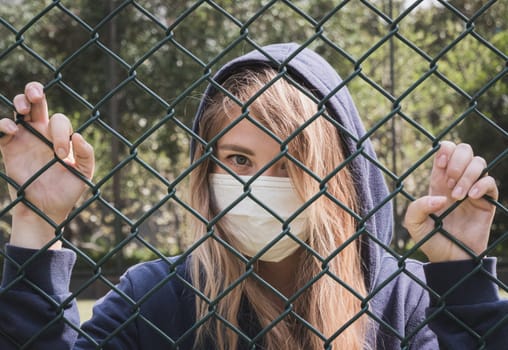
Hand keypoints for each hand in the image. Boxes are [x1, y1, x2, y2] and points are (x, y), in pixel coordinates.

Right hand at [0, 82, 94, 248]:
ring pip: (18, 110)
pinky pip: (2, 130)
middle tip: (36, 95)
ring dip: (19, 101)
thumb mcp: (84, 174)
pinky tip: (11, 129)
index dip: (61, 132)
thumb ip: (86, 155)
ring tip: (24, 108)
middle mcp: (41, 133)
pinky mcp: (9, 149)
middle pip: (36, 102)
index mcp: (60, 136)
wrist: (46, 210)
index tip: (60, 155)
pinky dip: (3, 125)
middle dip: (34, 90)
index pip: (58, 120)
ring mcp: (23, 139)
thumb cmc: (67, 192)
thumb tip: (80, 137)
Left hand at [404, 141, 497, 261]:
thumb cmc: (430, 240)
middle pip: (465, 149)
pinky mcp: (487, 202)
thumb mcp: (414, 223)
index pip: (446, 149)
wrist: (450, 259)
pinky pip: (491, 182)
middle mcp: (457, 180)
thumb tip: (441, 197)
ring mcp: (473, 189)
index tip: (441, 165)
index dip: (445, 150)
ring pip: (479, 162)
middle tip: (448, 182)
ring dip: (467, 175)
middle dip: (457, 161)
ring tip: (457, 197)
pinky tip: (471, 197)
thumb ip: (417, 207)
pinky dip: (482, 185)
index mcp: (438, 180)